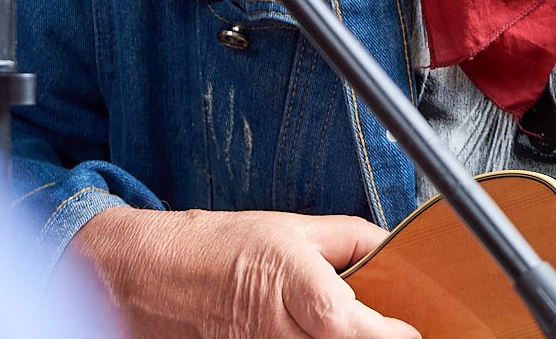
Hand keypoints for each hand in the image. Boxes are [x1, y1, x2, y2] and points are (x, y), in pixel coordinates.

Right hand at [71, 205, 419, 338]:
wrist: (145, 276)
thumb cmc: (214, 248)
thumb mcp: (290, 227)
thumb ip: (349, 239)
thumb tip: (395, 248)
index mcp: (289, 282)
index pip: (348, 324)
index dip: (387, 334)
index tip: (409, 330)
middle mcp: (272, 328)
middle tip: (388, 333)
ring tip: (342, 331)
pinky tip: (310, 338)